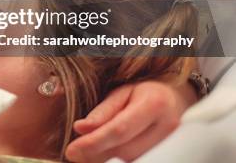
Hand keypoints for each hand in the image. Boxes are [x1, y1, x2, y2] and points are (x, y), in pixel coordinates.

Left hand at [65, 81, 193, 161]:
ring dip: (105, 161)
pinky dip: (118, 162)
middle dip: (96, 155)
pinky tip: (104, 156)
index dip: (93, 143)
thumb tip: (80, 129)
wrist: (178, 100)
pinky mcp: (174, 156)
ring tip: (88, 153)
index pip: (119, 130)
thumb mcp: (122, 92)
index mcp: (155, 104)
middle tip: (75, 152)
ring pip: (133, 162)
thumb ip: (102, 112)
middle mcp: (169, 128)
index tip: (71, 150)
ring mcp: (175, 145)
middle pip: (126, 152)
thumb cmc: (145, 93)